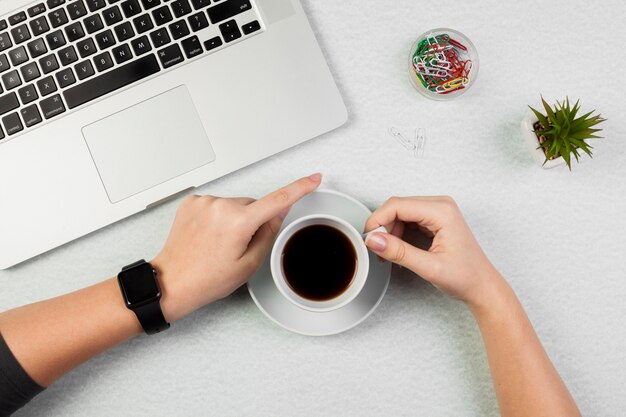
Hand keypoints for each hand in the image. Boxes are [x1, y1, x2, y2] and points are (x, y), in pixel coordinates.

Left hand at [153, 174, 321, 321]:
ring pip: (234, 205)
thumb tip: (279, 211)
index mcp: (238, 222)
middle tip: (238, 247)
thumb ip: (269, 232)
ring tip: (218, 244)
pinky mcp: (192, 202)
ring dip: (234, 219)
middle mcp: (221, 205)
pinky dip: (218, 217)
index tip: (314, 178)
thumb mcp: (249, 263)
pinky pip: (217, 205)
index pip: (278, 200)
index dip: (300, 188)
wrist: (172, 282)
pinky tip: (208, 235)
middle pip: (253, 206)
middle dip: (252, 222)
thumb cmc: (207, 279)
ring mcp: (204, 202)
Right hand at [364, 196, 502, 305]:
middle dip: (383, 227)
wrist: (482, 286)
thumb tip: (374, 240)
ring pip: (401, 213)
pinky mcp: (435, 220)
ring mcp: (438, 211)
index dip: (378, 220)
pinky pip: (408, 219)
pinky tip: (397, 249)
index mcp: (442, 211)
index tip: (368, 237)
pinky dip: (398, 233)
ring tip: (387, 253)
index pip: (398, 205)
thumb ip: (399, 252)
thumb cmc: (466, 277)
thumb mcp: (429, 267)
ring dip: (389, 231)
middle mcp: (440, 206)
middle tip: (377, 249)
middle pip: (398, 207)